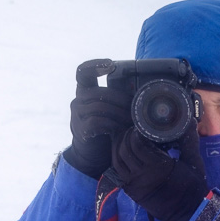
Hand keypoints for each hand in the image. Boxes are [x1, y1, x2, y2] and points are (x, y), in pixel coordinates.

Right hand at [64, 61, 132, 179]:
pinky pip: (98, 121)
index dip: (95, 65)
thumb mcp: (113, 112)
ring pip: (100, 106)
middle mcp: (78, 100)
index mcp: (85, 92)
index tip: (111, 64)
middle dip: (121, 99)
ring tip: (133, 121)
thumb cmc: (108, 131)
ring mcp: (77, 114)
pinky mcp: (81, 128)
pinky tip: (121, 129)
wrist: (93, 155)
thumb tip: (142, 90)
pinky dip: (113, 124)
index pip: (83, 72)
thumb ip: (119, 100)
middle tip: (137, 108)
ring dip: (120, 113)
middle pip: (99, 92)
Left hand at [112, 127, 208, 220]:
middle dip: (126, 137)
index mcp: (157, 166)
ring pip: (117, 159)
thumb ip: (189, 141)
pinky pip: (117, 172)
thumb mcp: (194, 163)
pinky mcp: (131, 191)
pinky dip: (118, 160)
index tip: (142, 128)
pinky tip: (124, 155)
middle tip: (133, 132)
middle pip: (124, 149)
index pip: (137, 143)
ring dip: (119, 147)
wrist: (189, 214)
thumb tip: (189, 120)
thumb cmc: (194, 189)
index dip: (136, 132)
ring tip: (126, 141)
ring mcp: (134, 184)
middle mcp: (142, 174)